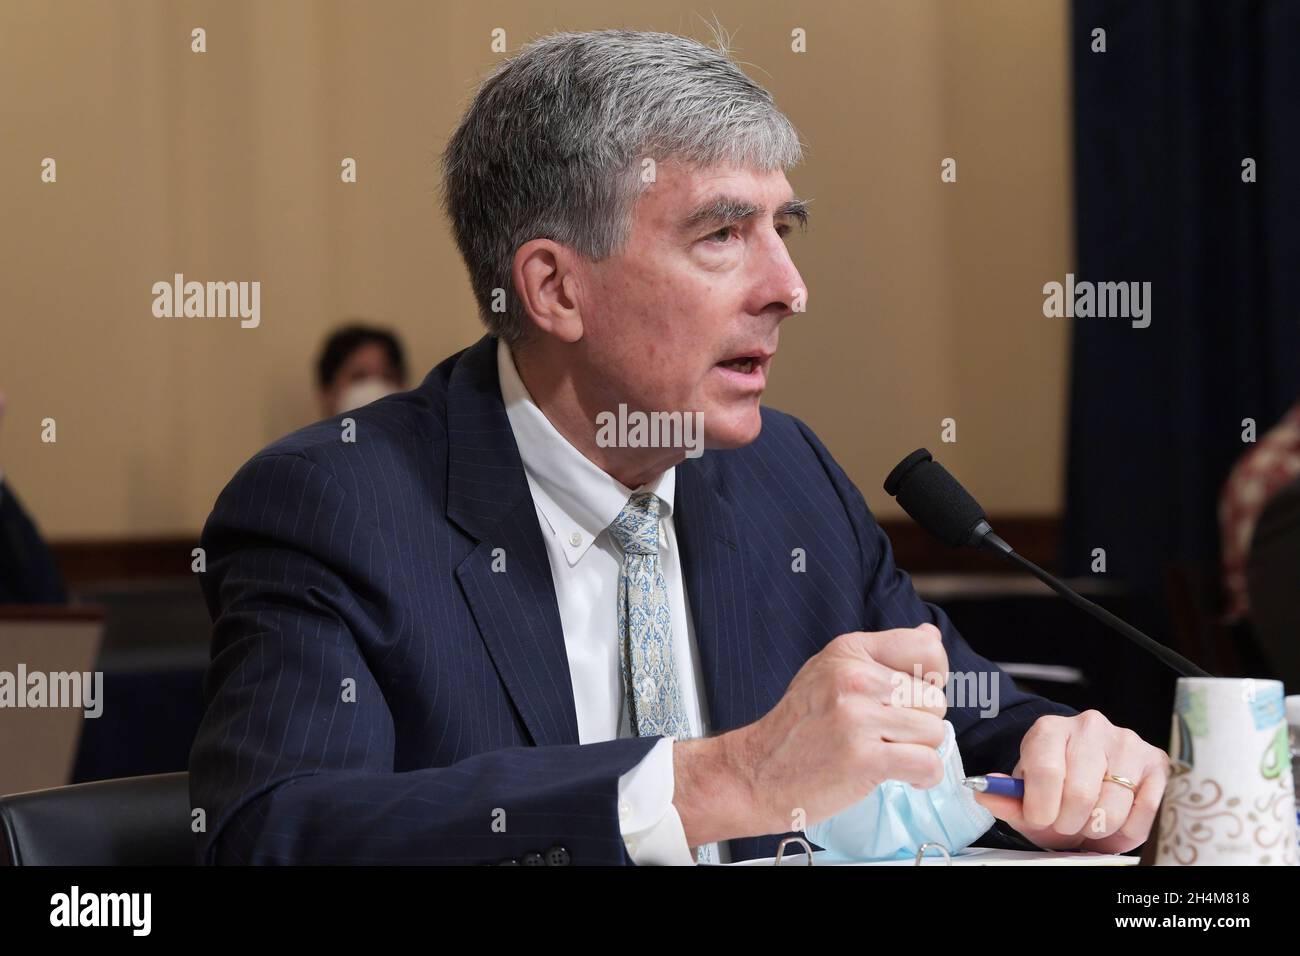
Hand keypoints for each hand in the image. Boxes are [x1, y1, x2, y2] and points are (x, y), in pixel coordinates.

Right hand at [716, 625, 950, 838]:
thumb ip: (881, 655)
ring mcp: (858, 718)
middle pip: (935, 699)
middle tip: (886, 735)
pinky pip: (928, 764)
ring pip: (935, 733)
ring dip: (919, 751)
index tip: (911, 697)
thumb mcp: (829, 673)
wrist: (755, 773)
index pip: (926, 650)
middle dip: (920, 722)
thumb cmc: (796, 728)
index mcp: (847, 652)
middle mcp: (853, 678)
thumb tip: (930, 636)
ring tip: (888, 754)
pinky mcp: (865, 759)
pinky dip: (924, 777)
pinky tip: (904, 776)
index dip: (930, 677)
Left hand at [972, 710, 1168, 852]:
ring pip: (1114, 807)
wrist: (1088, 771)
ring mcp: (1126, 741)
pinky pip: (1145, 812)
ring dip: (1097, 830)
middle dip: (1069, 823)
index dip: (1041, 807)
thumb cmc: (1053, 784)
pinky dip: (1126, 832)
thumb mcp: (1024, 791)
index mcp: (1049, 729)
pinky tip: (1111, 826)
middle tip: (1064, 826)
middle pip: (1081, 794)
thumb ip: (1005, 797)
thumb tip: (985, 793)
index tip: (1039, 820)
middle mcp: (1089, 727)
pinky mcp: (1156, 762)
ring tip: (1086, 825)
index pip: (1046, 772)